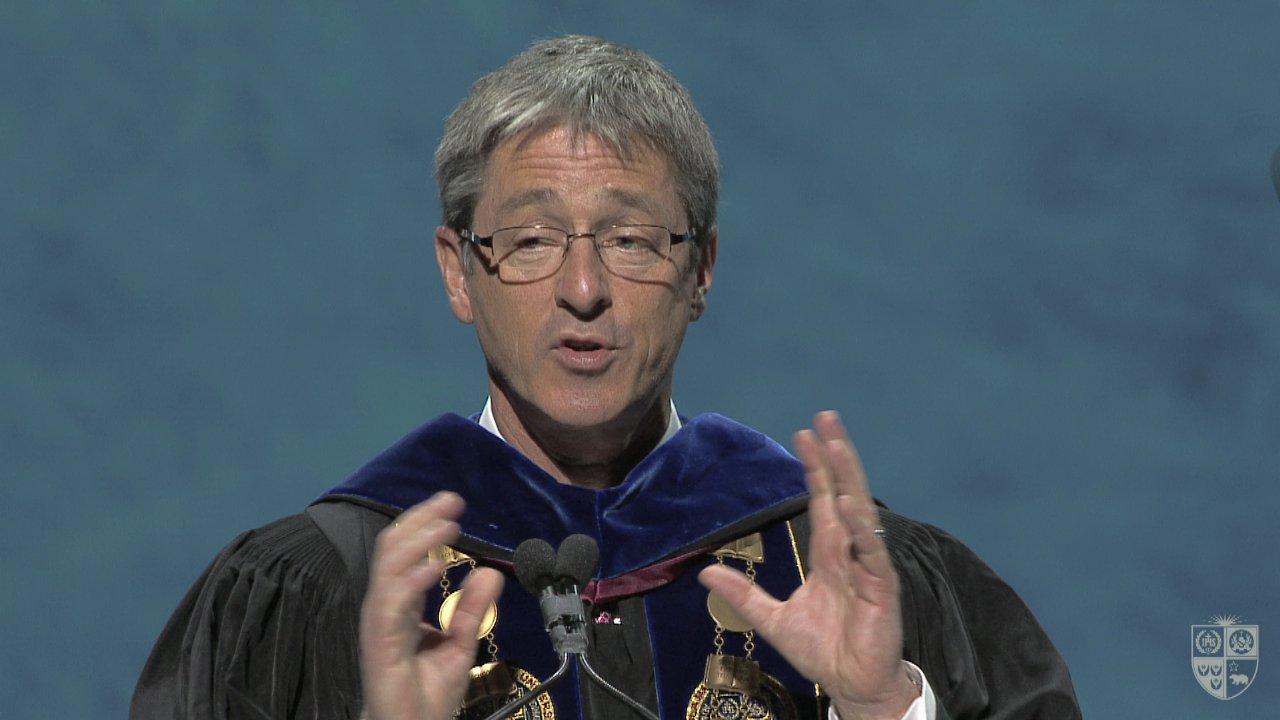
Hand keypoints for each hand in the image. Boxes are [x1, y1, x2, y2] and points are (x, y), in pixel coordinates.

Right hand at [360, 492, 504, 719]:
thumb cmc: (426, 696)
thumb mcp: (460, 645)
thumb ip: (472, 609)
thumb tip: (491, 571)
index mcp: (401, 605)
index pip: (407, 553)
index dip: (426, 525)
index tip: (453, 504)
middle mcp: (386, 608)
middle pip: (393, 550)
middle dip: (419, 521)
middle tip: (450, 501)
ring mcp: (380, 624)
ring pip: (388, 568)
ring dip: (418, 542)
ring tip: (446, 526)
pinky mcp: (379, 644)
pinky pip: (390, 605)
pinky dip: (411, 581)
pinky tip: (434, 567)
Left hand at [698, 411, 917, 719]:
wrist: (851, 685)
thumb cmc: (822, 650)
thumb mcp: (772, 620)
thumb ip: (743, 594)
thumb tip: (705, 573)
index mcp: (829, 555)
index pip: (823, 500)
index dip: (814, 468)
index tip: (803, 434)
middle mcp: (850, 552)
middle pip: (844, 492)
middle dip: (835, 456)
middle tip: (825, 418)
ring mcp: (868, 567)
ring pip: (860, 514)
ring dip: (850, 478)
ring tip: (838, 445)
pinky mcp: (882, 589)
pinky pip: (872, 554)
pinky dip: (863, 529)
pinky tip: (854, 505)